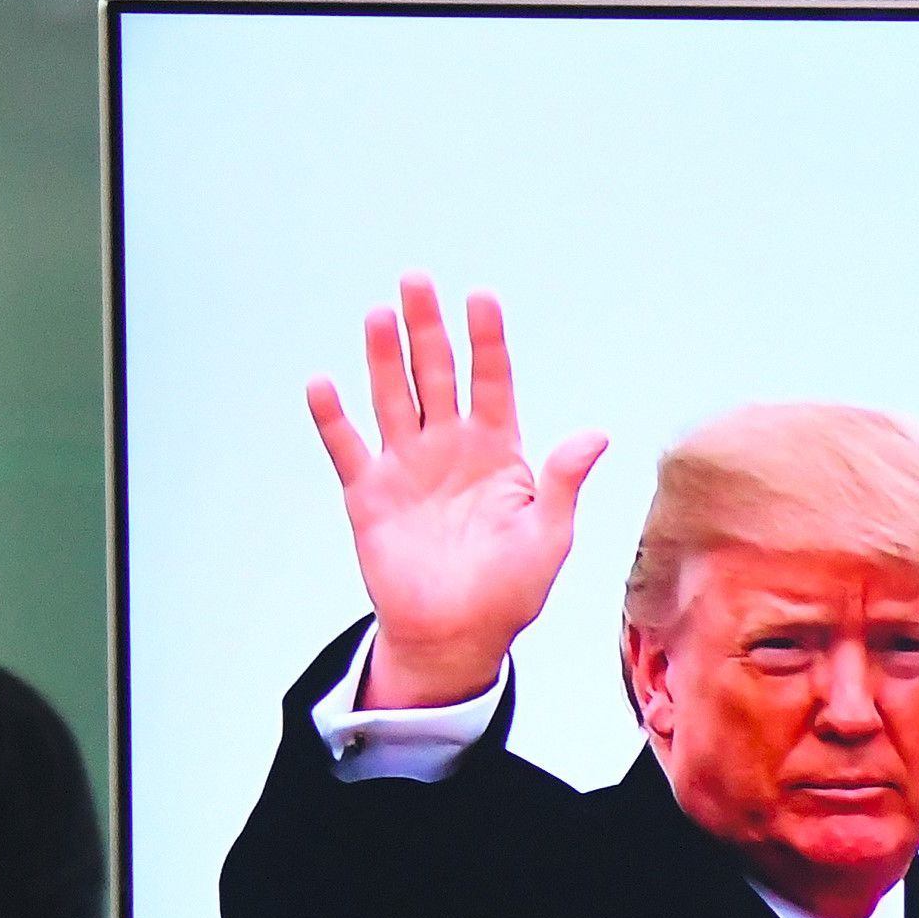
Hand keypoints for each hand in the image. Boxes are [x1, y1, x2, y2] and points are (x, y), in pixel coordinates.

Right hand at [307, 276, 611, 709]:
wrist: (457, 637)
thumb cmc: (510, 592)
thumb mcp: (548, 538)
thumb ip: (564, 483)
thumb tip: (595, 435)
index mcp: (497, 453)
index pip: (492, 382)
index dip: (487, 341)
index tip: (481, 297)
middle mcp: (449, 448)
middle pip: (436, 375)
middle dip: (427, 328)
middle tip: (416, 280)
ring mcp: (406, 467)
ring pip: (393, 399)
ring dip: (384, 359)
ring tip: (380, 315)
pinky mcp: (369, 495)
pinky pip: (347, 448)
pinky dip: (333, 417)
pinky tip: (323, 383)